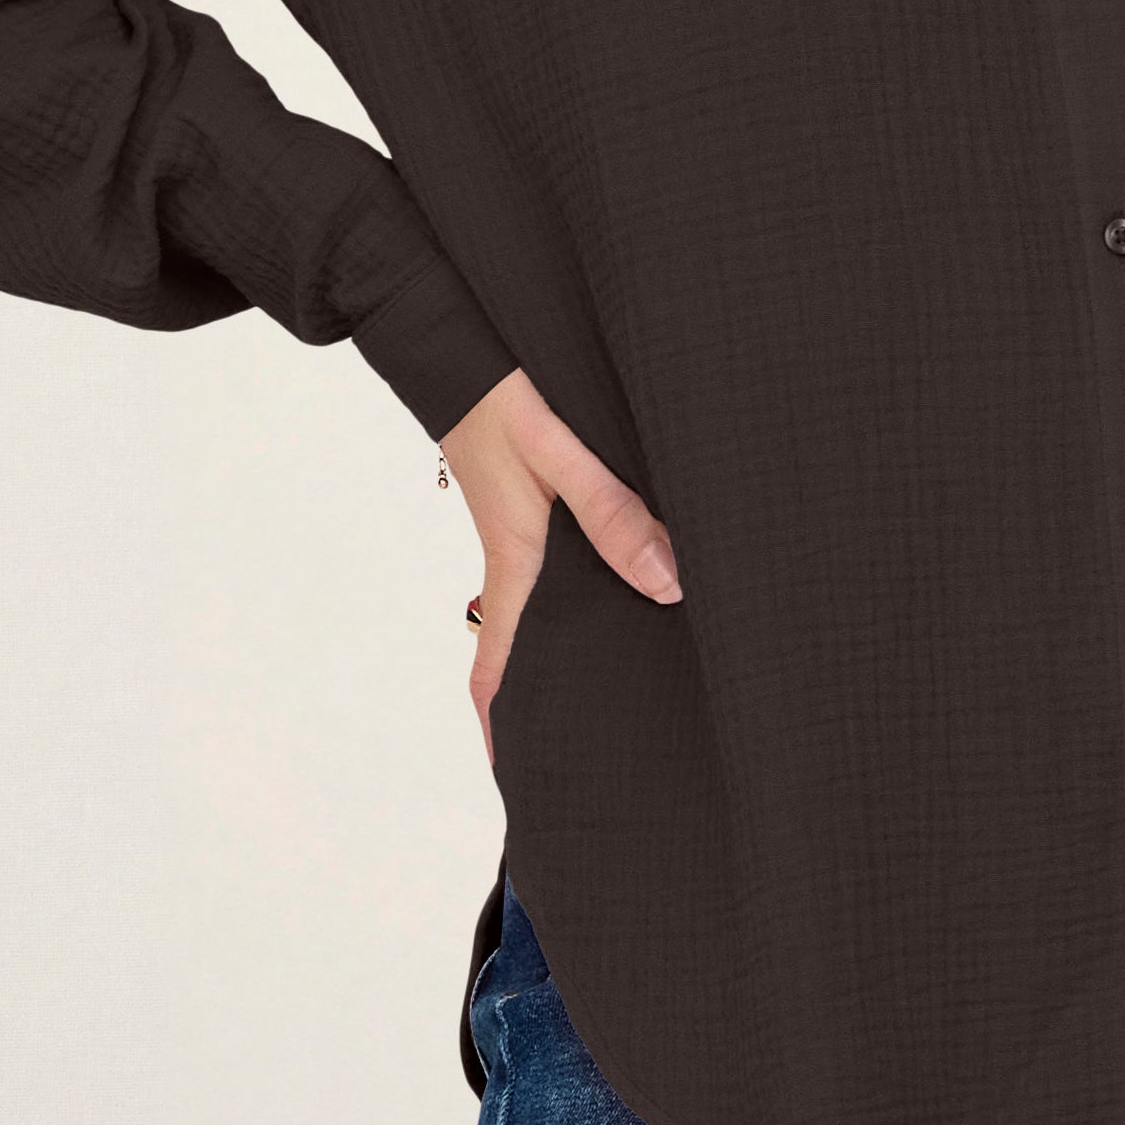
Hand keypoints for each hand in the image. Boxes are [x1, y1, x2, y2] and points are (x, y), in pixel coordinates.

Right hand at [436, 370, 681, 770]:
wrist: (456, 345)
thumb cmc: (501, 396)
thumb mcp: (562, 453)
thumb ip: (612, 513)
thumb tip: (668, 585)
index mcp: (513, 564)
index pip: (494, 666)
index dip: (502, 728)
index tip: (519, 780)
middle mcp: (513, 562)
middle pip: (524, 652)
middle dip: (546, 704)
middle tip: (591, 750)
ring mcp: (520, 537)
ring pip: (545, 611)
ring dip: (568, 650)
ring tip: (621, 685)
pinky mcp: (531, 510)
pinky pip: (557, 572)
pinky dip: (582, 597)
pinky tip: (628, 590)